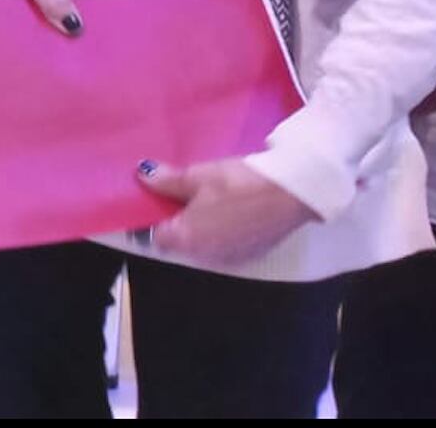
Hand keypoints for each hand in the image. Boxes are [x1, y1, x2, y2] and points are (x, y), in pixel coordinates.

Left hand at [138, 158, 317, 267]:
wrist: (293, 193)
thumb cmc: (240, 184)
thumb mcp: (197, 176)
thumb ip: (166, 181)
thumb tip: (142, 177)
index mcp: (186, 239)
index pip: (154, 236)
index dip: (152, 218)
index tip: (156, 200)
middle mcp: (204, 256)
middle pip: (178, 241)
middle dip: (176, 220)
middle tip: (183, 194)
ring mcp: (230, 258)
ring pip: (202, 244)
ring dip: (199, 227)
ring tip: (208, 199)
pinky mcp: (251, 255)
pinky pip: (224, 245)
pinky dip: (221, 232)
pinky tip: (230, 210)